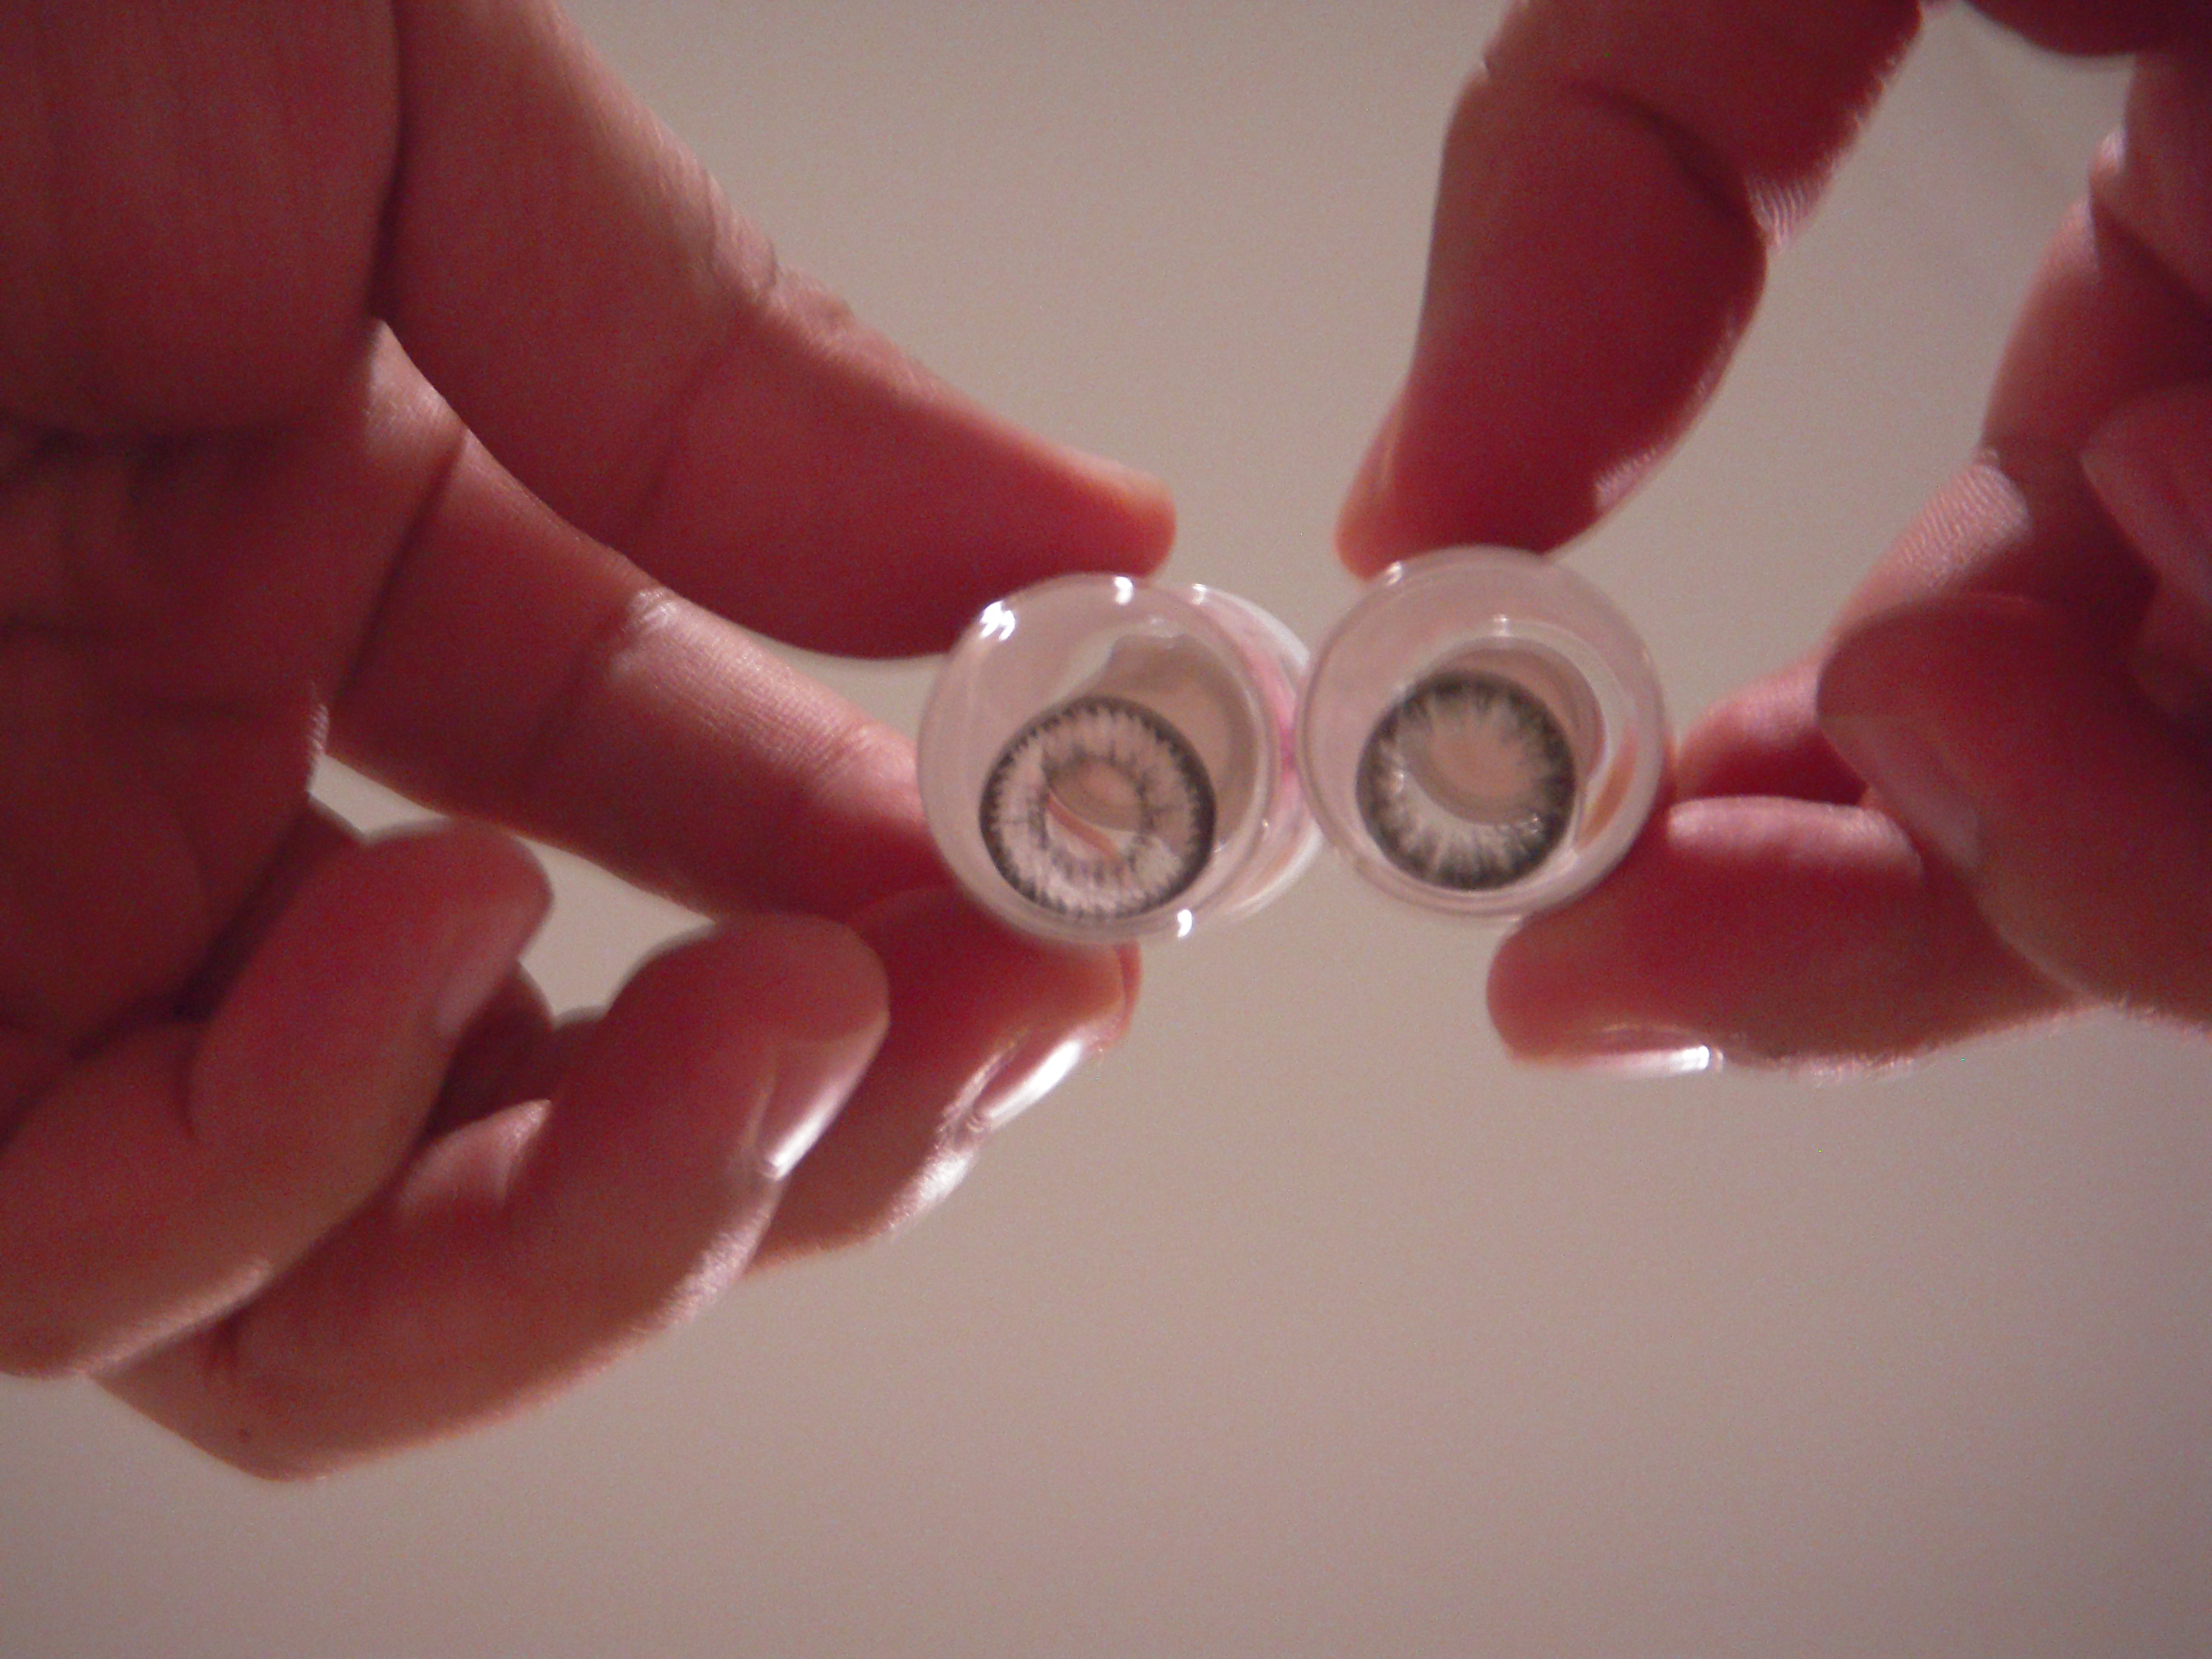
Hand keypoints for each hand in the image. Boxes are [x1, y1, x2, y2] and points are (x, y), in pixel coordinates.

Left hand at [0, 0, 1170, 1473]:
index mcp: (342, 581)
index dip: (924, 888)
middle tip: (1002, 1023)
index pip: (704, 828)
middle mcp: (191, 812)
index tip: (1101, 891)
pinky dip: (310, 1152)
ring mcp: (16, 960)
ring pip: (350, 1285)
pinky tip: (457, 935)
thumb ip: (730, 377)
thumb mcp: (391, 108)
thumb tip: (1074, 544)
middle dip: (823, 1120)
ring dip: (631, 1211)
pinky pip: (90, 1259)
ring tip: (816, 1032)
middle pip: (553, 1132)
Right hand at [1338, 0, 2211, 1069]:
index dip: (1740, 840)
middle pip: (2097, 829)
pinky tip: (2164, 483)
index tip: (1552, 915)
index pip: (1953, 690)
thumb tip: (1420, 493)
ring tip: (1930, 655)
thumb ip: (1593, 159)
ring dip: (2066, 844)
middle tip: (1620, 971)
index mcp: (2166, 329)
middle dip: (1840, 930)